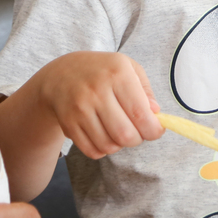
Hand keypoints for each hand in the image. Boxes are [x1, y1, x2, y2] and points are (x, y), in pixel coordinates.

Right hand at [36, 51, 163, 159]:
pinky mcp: (68, 123)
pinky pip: (92, 150)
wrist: (61, 74)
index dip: (153, 129)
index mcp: (117, 73)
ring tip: (120, 131)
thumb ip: (146, 90)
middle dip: (138, 139)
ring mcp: (79, 108)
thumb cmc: (103, 71)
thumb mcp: (128, 67)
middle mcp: (96, 90)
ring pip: (109, 146)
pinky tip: (105, 136)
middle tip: (138, 132)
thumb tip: (155, 115)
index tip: (156, 130)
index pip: (141, 114)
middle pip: (125, 134)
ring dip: (120, 145)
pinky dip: (103, 150)